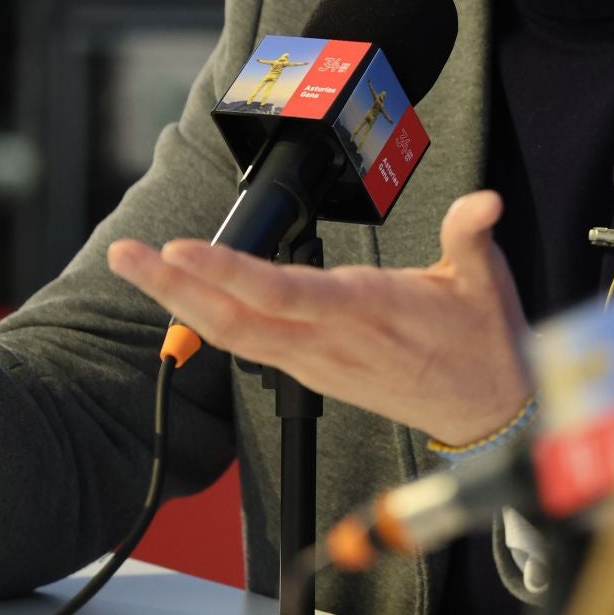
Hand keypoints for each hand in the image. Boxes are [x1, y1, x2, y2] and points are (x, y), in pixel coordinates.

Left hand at [106, 190, 530, 446]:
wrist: (486, 413)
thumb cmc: (483, 343)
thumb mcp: (486, 282)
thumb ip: (471, 234)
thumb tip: (483, 202)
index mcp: (369, 310)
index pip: (283, 292)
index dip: (227, 274)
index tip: (180, 251)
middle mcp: (331, 340)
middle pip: (236, 318)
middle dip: (174, 287)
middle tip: (127, 254)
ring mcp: (318, 361)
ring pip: (235, 335)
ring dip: (182, 301)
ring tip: (140, 265)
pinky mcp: (315, 370)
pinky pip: (251, 345)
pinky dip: (210, 319)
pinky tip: (184, 297)